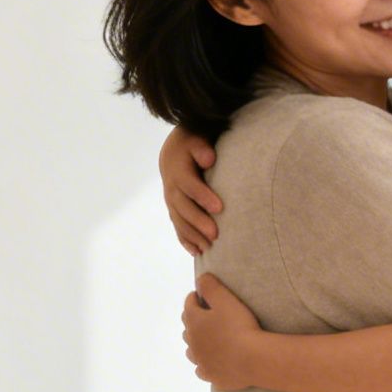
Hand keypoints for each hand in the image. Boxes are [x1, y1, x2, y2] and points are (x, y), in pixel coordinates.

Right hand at [160, 126, 222, 255]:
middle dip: (198, 222)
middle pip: (183, 208)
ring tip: (208, 249)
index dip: (203, 197)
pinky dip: (186, 240)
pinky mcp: (174, 210)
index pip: (190, 185)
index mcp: (178, 171)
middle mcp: (172, 189)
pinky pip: (178, 227)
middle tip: (215, 235)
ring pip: (180, 221)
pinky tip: (197, 252)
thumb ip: (201, 148)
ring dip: (193, 236)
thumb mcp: (195, 139)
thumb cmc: (192, 144)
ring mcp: (171, 202)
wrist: (174, 152)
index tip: (220, 207)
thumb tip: (209, 159)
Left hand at [182, 274, 263, 389]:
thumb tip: (199, 278)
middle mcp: (192, 341)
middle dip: (194, 320)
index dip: (195, 298)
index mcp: (193, 320)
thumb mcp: (226, 300)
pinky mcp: (210, 375)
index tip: (201, 295)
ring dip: (196, 343)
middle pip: (188, 327)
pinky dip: (204, 364)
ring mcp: (200, 360)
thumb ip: (210, 287)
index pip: (189, 304)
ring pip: (191, 350)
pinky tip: (210, 362)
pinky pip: (201, 369)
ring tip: (206, 340)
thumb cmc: (239, 326)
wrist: (252, 359)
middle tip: (206, 316)